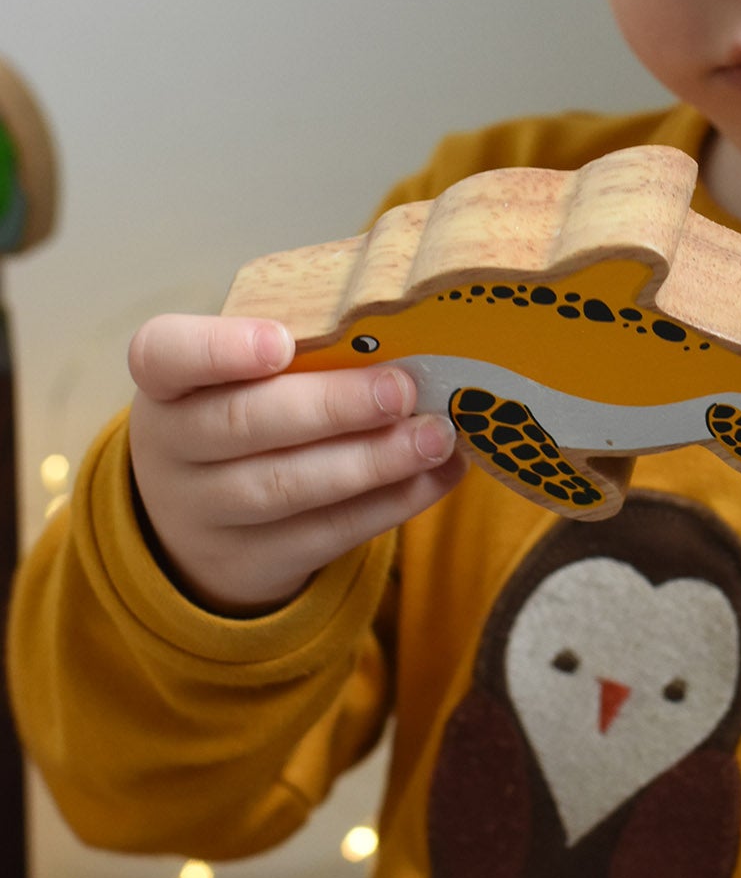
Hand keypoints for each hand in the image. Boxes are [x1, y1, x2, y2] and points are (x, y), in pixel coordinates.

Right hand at [128, 314, 464, 613]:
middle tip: (402, 389)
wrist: (198, 521)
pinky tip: (438, 474)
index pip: (165, 355)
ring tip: (435, 436)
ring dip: (372, 461)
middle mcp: (173, 449)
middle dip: (331, 406)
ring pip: (287, 488)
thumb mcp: (240, 373)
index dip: (219, 349)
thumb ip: (303, 342)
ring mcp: (206, 514)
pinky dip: (392, 503)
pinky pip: (327, 534)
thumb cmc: (242, 410)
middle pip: (243, 424)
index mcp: (168, 382)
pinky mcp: (255, 561)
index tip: (280, 342)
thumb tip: (405, 316)